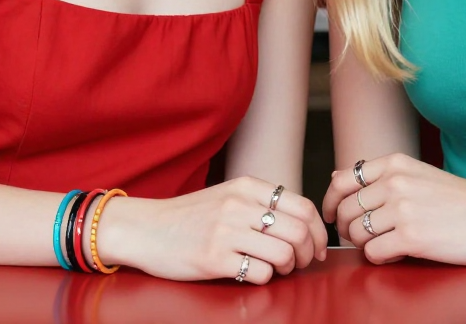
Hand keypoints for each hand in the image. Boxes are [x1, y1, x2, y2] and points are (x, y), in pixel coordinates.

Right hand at [98, 177, 327, 283]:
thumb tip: (302, 223)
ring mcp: (227, 232)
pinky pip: (260, 273)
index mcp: (247, 186)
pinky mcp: (215, 259)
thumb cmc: (191, 215)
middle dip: (308, 253)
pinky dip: (265, 277)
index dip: (317, 230)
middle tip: (301, 263)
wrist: (147, 228)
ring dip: (288, 267)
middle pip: (298, 231)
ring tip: (278, 269)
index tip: (317, 246)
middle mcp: (240, 206)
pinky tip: (254, 272)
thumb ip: (260, 203)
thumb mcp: (228, 195)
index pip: (302, 206)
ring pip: (283, 253)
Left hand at [322, 153, 465, 264]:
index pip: (341, 180)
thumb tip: (336, 175)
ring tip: (382, 244)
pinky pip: (373, 253)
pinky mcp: (412, 237)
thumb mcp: (416, 173)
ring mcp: (402, 209)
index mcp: (394, 163)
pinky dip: (379, 258)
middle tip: (359, 237)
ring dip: (363, 244)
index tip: (331, 214)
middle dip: (345, 228)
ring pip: (356, 233)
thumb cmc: (458, 198)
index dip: (330, 201)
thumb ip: (378, 174)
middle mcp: (395, 182)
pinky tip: (394, 254)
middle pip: (345, 209)